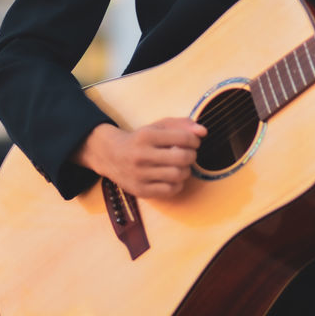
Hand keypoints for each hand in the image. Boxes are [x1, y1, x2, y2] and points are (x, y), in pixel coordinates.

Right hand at [74, 118, 206, 199]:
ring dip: (186, 170)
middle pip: (182, 158)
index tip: (193, 142)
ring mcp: (140, 175)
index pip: (183, 138)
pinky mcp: (140, 190)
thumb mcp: (158, 126)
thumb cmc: (141, 139)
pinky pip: (170, 190)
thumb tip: (203, 131)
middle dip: (192, 156)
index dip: (194, 140)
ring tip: (181, 166)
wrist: (111, 155)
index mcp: (146, 136)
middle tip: (188, 154)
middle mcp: (141, 155)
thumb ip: (182, 124)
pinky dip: (178, 184)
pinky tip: (174, 177)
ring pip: (178, 175)